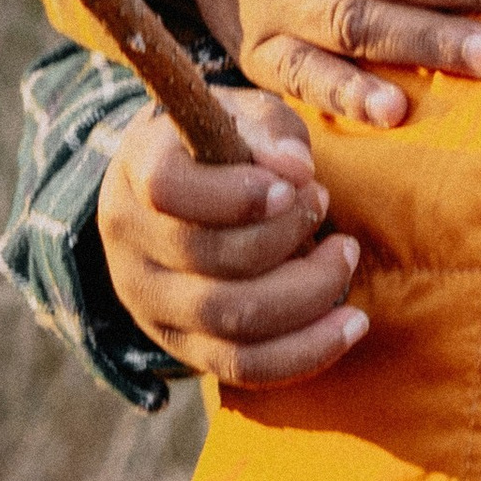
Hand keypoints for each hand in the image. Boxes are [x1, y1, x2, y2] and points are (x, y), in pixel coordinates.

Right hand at [97, 86, 369, 387]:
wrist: (175, 192)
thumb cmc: (219, 144)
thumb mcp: (240, 114)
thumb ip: (268, 132)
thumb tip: (297, 169)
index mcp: (138, 170)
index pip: (169, 190)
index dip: (236, 195)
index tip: (292, 187)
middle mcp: (131, 244)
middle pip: (209, 260)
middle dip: (287, 239)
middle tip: (324, 204)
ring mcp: (151, 303)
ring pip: (230, 322)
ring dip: (306, 293)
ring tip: (344, 255)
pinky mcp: (182, 345)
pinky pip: (244, 366)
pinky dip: (305, 351)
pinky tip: (350, 324)